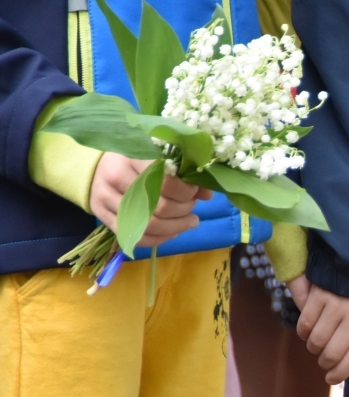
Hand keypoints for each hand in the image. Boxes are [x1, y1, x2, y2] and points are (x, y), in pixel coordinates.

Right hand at [90, 153, 212, 246]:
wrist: (93, 167)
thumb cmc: (132, 160)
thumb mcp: (155, 157)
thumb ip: (182, 174)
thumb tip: (207, 194)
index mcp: (131, 157)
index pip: (166, 181)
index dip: (186, 191)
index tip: (193, 191)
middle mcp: (115, 177)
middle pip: (160, 206)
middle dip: (183, 210)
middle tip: (192, 207)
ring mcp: (106, 198)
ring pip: (149, 225)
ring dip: (176, 228)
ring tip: (190, 222)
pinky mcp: (102, 216)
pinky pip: (136, 237)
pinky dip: (160, 239)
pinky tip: (172, 232)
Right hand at [288, 268, 348, 383]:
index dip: (342, 372)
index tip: (333, 379)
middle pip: (332, 354)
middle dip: (326, 364)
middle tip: (325, 365)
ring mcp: (334, 307)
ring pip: (316, 340)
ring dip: (314, 348)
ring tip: (316, 349)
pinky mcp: (318, 296)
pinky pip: (306, 322)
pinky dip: (304, 331)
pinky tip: (306, 333)